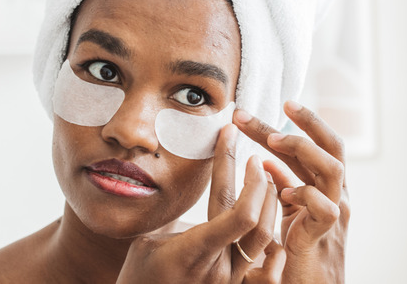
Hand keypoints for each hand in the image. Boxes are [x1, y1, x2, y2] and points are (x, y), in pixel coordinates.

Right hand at [117, 124, 280, 283]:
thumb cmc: (139, 281)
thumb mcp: (147, 243)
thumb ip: (173, 219)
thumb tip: (175, 183)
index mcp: (195, 253)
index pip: (234, 210)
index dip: (232, 167)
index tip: (228, 137)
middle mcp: (221, 269)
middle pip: (256, 219)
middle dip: (259, 180)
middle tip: (253, 155)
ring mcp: (231, 280)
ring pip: (266, 236)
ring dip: (268, 201)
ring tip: (263, 177)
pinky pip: (264, 255)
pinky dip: (267, 226)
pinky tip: (265, 209)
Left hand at [234, 101, 349, 283]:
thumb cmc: (300, 252)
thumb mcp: (289, 211)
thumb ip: (282, 185)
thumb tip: (267, 162)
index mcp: (326, 187)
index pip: (320, 145)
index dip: (304, 123)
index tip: (280, 103)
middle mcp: (336, 196)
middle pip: (332, 147)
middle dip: (309, 121)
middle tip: (282, 103)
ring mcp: (335, 215)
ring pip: (333, 168)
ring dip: (303, 149)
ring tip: (273, 140)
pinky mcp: (324, 237)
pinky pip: (324, 208)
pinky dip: (303, 194)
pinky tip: (282, 191)